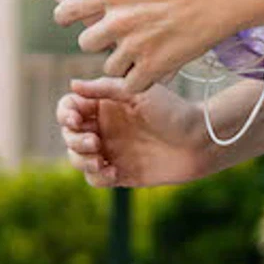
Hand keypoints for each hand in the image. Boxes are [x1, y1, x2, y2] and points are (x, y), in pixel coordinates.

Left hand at [51, 0, 226, 92]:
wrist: (219, 0)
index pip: (68, 10)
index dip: (65, 16)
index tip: (67, 18)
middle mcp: (118, 22)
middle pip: (87, 43)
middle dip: (97, 41)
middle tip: (111, 37)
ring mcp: (134, 47)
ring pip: (109, 66)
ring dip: (118, 62)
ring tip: (130, 56)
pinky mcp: (152, 67)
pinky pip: (130, 84)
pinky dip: (136, 81)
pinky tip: (144, 73)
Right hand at [58, 77, 216, 188]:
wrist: (199, 141)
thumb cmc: (172, 111)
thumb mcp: (138, 93)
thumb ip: (104, 88)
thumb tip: (72, 85)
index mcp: (104, 105)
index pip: (69, 108)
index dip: (65, 114)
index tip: (75, 119)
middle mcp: (103, 127)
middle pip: (69, 135)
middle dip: (74, 140)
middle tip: (94, 141)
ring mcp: (110, 151)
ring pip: (77, 158)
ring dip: (80, 160)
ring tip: (99, 159)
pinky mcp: (119, 173)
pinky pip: (94, 178)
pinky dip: (96, 176)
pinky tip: (113, 171)